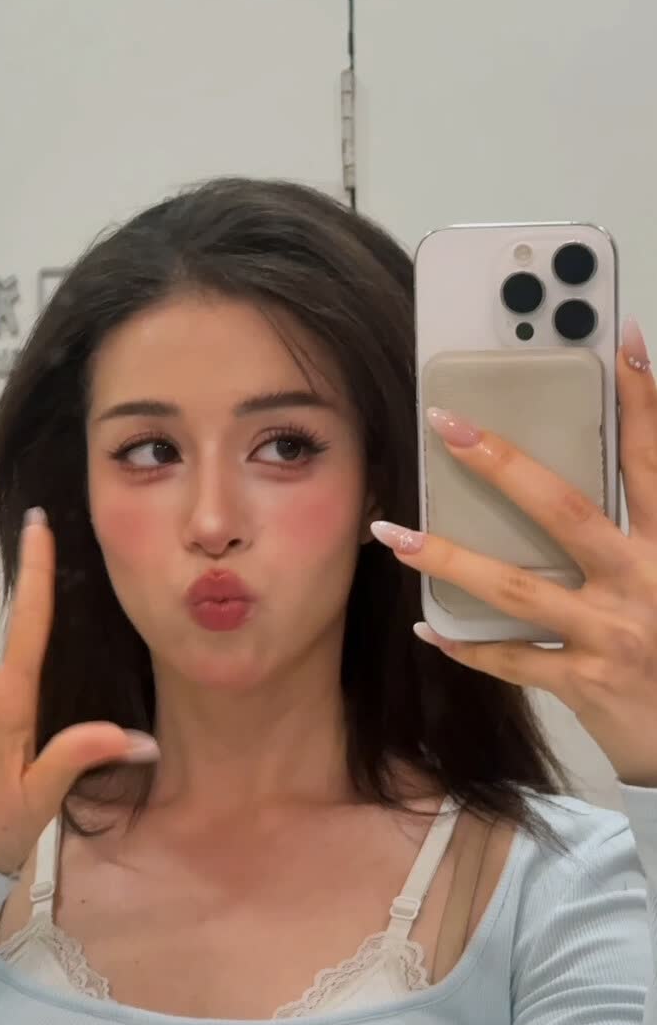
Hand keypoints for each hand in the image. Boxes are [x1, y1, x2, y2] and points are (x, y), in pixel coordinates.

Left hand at [368, 320, 656, 787]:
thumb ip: (651, 522)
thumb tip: (614, 471)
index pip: (653, 461)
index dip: (643, 400)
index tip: (622, 341)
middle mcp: (643, 581)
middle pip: (565, 510)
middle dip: (503, 464)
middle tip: (447, 425)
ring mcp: (611, 635)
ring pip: (518, 587)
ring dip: (449, 558)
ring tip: (393, 534)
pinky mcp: (587, 684)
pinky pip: (514, 660)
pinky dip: (468, 645)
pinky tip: (426, 627)